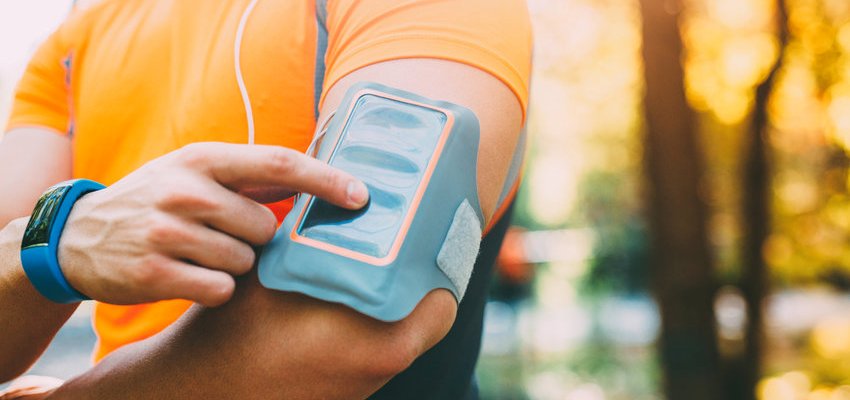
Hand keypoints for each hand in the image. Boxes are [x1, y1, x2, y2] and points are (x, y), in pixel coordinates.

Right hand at [56, 142, 367, 305]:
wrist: (79, 236)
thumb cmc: (154, 200)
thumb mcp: (193, 172)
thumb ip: (249, 177)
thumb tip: (317, 179)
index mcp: (202, 159)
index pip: (279, 163)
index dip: (325, 180)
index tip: (361, 195)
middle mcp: (186, 190)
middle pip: (265, 228)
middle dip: (256, 239)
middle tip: (222, 235)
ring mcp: (168, 231)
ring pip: (245, 262)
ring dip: (232, 265)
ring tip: (197, 253)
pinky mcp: (155, 272)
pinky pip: (220, 289)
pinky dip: (214, 288)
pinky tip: (188, 275)